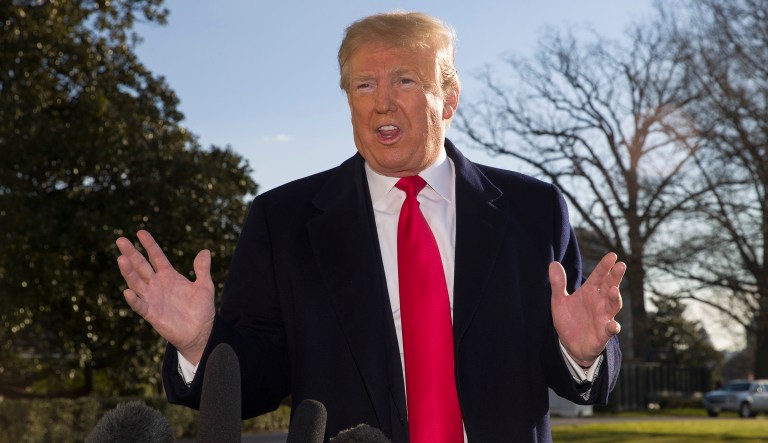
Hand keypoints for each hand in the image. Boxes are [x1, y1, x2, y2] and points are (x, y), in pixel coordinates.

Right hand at [115, 230, 214, 363]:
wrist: (201, 332)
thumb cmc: (201, 309)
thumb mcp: (204, 286)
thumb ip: (202, 269)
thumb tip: (205, 250)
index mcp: (169, 276)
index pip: (156, 257)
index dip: (149, 245)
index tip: (140, 232)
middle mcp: (157, 285)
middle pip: (141, 266)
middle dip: (131, 253)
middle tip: (120, 240)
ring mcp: (153, 298)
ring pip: (137, 282)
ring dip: (128, 272)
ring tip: (121, 259)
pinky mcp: (152, 314)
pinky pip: (140, 306)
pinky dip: (133, 299)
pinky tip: (127, 291)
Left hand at [550, 252, 623, 365]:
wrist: (569, 344)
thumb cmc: (568, 319)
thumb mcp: (559, 301)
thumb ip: (558, 284)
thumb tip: (553, 263)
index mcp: (589, 292)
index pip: (599, 276)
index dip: (605, 266)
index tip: (612, 255)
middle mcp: (600, 302)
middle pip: (610, 287)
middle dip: (615, 277)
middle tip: (621, 266)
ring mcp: (603, 317)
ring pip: (613, 306)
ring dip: (614, 298)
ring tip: (613, 290)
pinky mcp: (603, 334)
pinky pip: (610, 330)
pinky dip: (613, 327)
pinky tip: (613, 325)